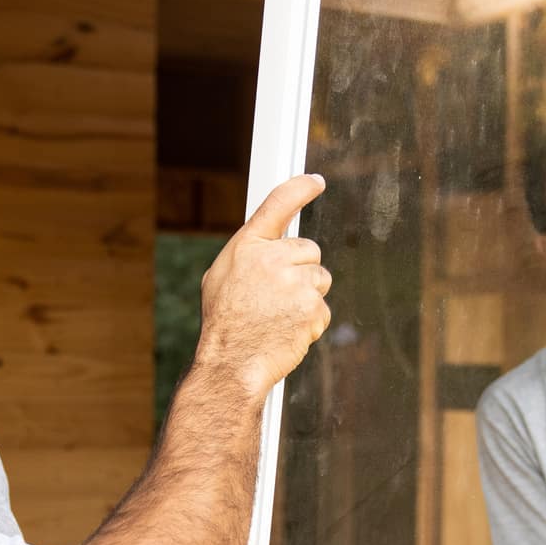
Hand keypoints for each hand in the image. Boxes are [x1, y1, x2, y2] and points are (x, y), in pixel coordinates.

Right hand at [194, 174, 332, 400]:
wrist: (232, 362)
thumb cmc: (225, 322)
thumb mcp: (222, 276)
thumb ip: (250, 254)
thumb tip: (273, 244)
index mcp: (248, 246)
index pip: (278, 204)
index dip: (300, 189)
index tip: (315, 182)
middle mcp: (273, 258)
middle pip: (310, 250)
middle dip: (301, 270)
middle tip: (276, 295)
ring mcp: (295, 282)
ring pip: (320, 278)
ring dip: (307, 296)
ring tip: (279, 315)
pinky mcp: (312, 307)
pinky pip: (323, 308)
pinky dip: (311, 321)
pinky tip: (288, 330)